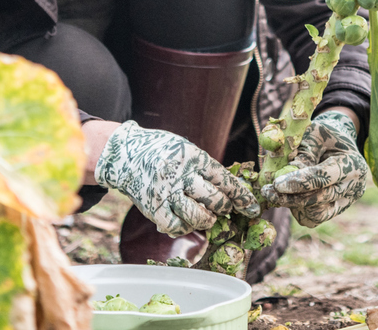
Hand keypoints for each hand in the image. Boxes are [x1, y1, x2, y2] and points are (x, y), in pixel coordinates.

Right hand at [95, 121, 259, 235]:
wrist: (124, 154)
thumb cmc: (161, 151)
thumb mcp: (185, 148)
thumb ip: (204, 167)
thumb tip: (229, 191)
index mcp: (193, 157)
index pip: (224, 179)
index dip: (241, 196)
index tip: (253, 207)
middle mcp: (181, 175)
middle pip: (214, 199)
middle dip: (224, 207)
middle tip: (223, 208)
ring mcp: (166, 193)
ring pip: (197, 216)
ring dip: (207, 220)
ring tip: (207, 217)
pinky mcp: (153, 208)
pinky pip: (176, 226)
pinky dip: (185, 227)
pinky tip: (185, 220)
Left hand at [262, 110, 367, 227]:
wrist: (340, 144)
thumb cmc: (325, 136)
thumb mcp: (314, 134)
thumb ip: (303, 152)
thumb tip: (283, 173)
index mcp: (352, 164)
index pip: (323, 177)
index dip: (299, 182)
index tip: (276, 184)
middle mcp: (354, 186)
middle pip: (320, 198)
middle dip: (291, 197)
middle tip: (267, 191)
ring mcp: (348, 201)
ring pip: (317, 213)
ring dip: (294, 205)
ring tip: (278, 192)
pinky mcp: (337, 210)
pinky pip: (315, 218)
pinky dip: (300, 211)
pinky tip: (290, 197)